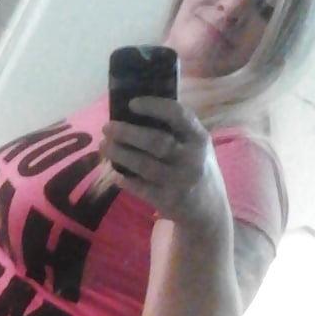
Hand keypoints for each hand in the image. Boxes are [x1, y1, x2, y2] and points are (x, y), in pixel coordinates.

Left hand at [99, 97, 220, 225]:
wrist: (209, 211)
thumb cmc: (196, 169)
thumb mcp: (196, 146)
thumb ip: (176, 131)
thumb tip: (135, 113)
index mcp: (199, 138)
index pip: (177, 115)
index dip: (153, 106)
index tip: (132, 103)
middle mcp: (191, 158)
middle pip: (155, 141)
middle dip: (126, 132)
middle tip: (107, 127)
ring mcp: (180, 181)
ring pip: (144, 165)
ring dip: (120, 154)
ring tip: (105, 147)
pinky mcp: (169, 200)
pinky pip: (141, 188)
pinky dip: (126, 180)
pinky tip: (116, 174)